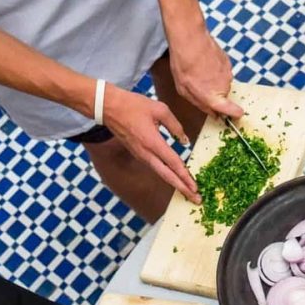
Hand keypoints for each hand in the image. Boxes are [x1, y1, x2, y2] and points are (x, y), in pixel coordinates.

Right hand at [101, 85, 198, 202]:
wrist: (107, 107)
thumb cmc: (133, 105)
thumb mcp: (160, 109)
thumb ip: (175, 126)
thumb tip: (184, 141)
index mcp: (152, 142)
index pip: (173, 163)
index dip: (185, 176)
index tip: (195, 188)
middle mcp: (146, 153)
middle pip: (167, 176)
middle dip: (183, 189)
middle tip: (196, 199)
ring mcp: (141, 155)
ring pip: (161, 174)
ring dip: (176, 184)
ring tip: (189, 192)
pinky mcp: (138, 154)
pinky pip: (155, 168)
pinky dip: (167, 175)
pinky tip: (175, 178)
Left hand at [168, 29, 241, 120]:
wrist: (190, 40)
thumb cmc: (184, 64)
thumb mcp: (184, 90)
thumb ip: (200, 103)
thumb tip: (212, 112)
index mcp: (213, 97)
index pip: (232, 110)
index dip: (234, 113)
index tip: (235, 113)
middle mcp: (224, 87)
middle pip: (223, 96)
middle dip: (214, 93)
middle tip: (199, 84)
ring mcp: (228, 74)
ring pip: (223, 82)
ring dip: (214, 80)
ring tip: (200, 71)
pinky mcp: (228, 63)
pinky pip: (223, 71)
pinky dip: (216, 69)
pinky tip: (205, 62)